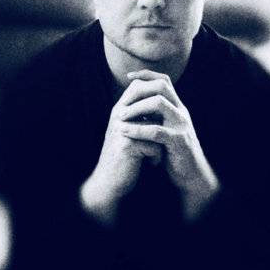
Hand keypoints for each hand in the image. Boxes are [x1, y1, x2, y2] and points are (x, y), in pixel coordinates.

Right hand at [79, 83, 163, 225]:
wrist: (108, 182)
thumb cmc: (123, 156)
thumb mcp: (128, 131)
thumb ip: (138, 115)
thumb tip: (158, 98)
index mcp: (119, 109)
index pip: (138, 86)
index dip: (153, 95)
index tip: (160, 118)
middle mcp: (119, 115)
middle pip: (150, 104)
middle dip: (160, 123)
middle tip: (160, 139)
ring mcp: (123, 129)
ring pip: (157, 126)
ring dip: (159, 143)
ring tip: (153, 154)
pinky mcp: (129, 145)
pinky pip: (156, 145)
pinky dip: (157, 157)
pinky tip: (150, 164)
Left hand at [119, 70, 219, 220]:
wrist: (191, 174)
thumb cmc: (174, 152)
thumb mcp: (165, 129)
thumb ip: (155, 116)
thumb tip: (135, 102)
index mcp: (177, 107)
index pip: (164, 80)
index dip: (146, 74)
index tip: (128, 76)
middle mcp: (181, 112)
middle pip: (161, 86)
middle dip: (139, 90)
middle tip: (121, 101)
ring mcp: (182, 125)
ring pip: (159, 104)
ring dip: (136, 108)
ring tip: (120, 116)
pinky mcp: (179, 141)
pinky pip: (156, 130)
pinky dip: (138, 129)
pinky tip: (125, 131)